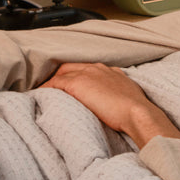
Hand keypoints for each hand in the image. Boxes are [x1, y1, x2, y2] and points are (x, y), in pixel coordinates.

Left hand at [39, 62, 179, 147]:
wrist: (137, 112)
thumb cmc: (136, 111)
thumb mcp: (128, 97)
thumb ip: (118, 95)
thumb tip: (115, 104)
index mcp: (110, 71)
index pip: (85, 69)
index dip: (75, 76)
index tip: (69, 86)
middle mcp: (97, 68)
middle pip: (70, 67)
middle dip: (60, 76)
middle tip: (52, 89)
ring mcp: (87, 74)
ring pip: (61, 74)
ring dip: (52, 83)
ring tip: (44, 93)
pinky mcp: (77, 83)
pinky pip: (54, 83)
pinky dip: (47, 89)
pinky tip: (41, 96)